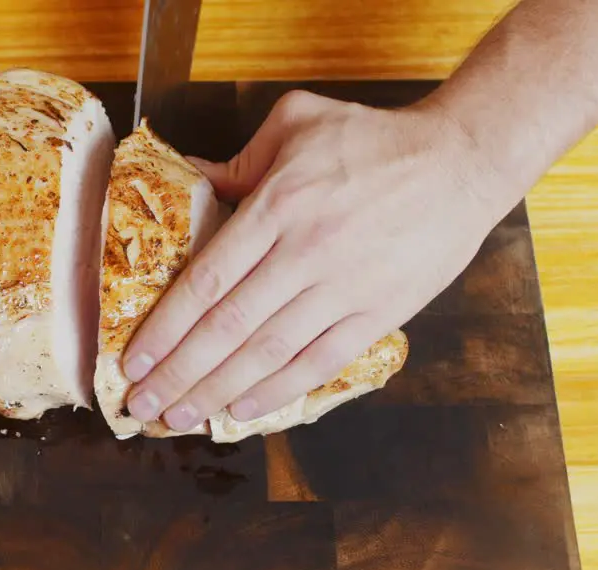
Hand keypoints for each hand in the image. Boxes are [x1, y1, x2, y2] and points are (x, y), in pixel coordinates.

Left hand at [122, 89, 518, 430]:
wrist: (464, 160)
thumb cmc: (375, 140)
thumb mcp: (299, 122)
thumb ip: (239, 159)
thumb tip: (186, 178)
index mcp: (278, 206)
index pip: (206, 280)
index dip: (165, 328)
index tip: (133, 359)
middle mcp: (305, 252)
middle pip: (227, 328)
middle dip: (178, 373)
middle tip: (143, 403)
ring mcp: (344, 288)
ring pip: (267, 353)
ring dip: (216, 391)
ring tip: (180, 418)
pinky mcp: (379, 313)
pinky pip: (319, 363)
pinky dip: (277, 391)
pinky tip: (240, 410)